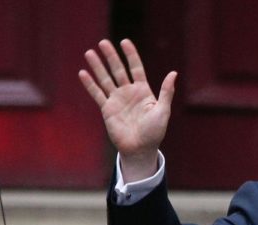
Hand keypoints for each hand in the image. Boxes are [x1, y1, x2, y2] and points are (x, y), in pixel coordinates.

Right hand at [79, 39, 176, 181]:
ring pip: (106, 79)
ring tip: (90, 52)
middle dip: (111, 56)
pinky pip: (97, 94)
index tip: (124, 42)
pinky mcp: (107, 109)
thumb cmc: (155, 132)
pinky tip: (83, 73)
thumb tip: (174, 73)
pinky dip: (90, 84)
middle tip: (103, 42)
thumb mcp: (163, 111)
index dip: (131, 55)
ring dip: (98, 66)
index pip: (136, 68)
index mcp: (143, 91)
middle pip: (118, 70)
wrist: (140, 149)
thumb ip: (166, 92)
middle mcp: (129, 93)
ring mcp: (117, 100)